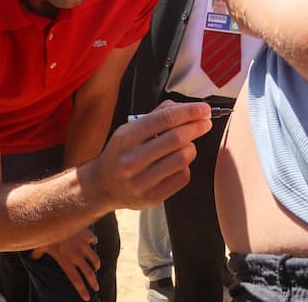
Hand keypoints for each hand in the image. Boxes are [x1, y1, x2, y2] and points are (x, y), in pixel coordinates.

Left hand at [31, 228, 99, 300]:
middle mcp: (76, 255)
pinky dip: (94, 241)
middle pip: (88, 272)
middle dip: (93, 282)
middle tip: (96, 288)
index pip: (75, 279)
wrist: (56, 217)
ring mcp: (82, 245)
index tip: (87, 298)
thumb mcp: (40, 245)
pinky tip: (93, 242)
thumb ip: (38, 254)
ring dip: (96, 264)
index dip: (82, 290)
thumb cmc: (46, 233)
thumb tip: (33, 258)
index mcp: (65, 261)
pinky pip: (93, 240)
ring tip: (96, 267)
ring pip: (94, 258)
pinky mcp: (86, 235)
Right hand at [95, 101, 210, 209]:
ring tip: (188, 144)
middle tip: (206, 122)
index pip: (165, 119)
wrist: (101, 186)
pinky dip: (186, 166)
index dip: (189, 112)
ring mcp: (142, 181)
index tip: (204, 108)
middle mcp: (132, 160)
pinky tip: (178, 163)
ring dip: (191, 147)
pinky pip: (182, 177)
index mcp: (126, 138)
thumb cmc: (120, 154)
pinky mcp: (152, 198)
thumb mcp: (128, 130)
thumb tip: (185, 108)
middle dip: (197, 126)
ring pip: (182, 158)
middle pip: (176, 138)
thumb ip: (155, 116)